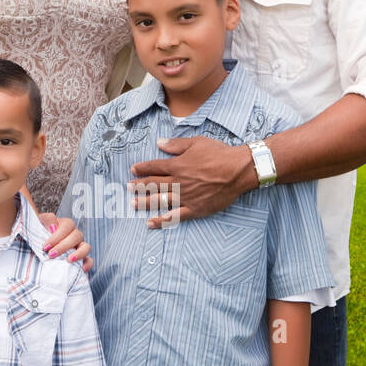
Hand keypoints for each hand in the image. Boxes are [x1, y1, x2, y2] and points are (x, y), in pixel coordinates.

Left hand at [37, 213, 92, 271]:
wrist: (42, 245)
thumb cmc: (41, 232)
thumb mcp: (40, 222)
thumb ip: (46, 219)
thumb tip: (53, 226)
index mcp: (66, 224)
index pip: (67, 226)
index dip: (56, 237)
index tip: (45, 247)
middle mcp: (75, 234)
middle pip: (76, 236)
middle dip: (63, 247)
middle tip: (51, 254)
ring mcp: (79, 246)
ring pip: (86, 247)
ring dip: (78, 254)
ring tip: (68, 260)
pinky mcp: (81, 258)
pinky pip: (89, 260)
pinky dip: (87, 264)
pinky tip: (82, 269)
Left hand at [128, 135, 255, 227]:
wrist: (238, 170)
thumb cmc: (219, 154)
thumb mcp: (196, 143)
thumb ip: (175, 145)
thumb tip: (159, 143)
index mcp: (177, 165)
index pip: (153, 167)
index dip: (141, 169)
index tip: (133, 170)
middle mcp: (178, 182)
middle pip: (153, 185)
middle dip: (139, 186)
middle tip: (128, 188)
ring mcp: (185, 196)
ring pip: (159, 200)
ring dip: (144, 202)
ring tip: (133, 203)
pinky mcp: (195, 209)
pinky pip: (175, 216)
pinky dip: (161, 220)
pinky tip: (150, 222)